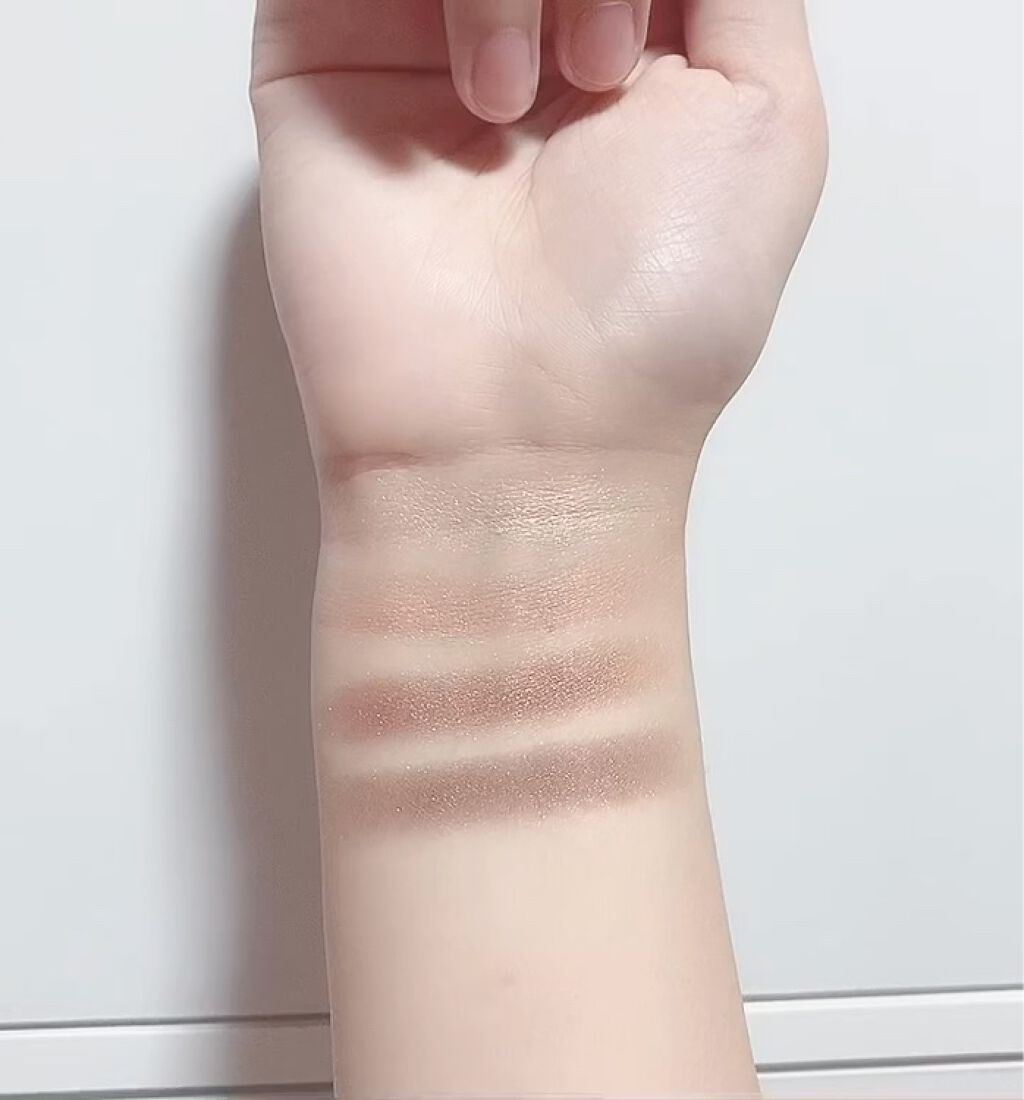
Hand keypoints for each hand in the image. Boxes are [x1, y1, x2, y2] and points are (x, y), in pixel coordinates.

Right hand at [252, 0, 826, 469]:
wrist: (518, 434)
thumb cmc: (651, 314)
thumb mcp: (767, 115)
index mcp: (637, 33)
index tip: (654, 44)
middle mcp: (527, 21)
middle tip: (609, 70)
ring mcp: (417, 34)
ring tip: (533, 104)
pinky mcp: (318, 52)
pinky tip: (484, 92)